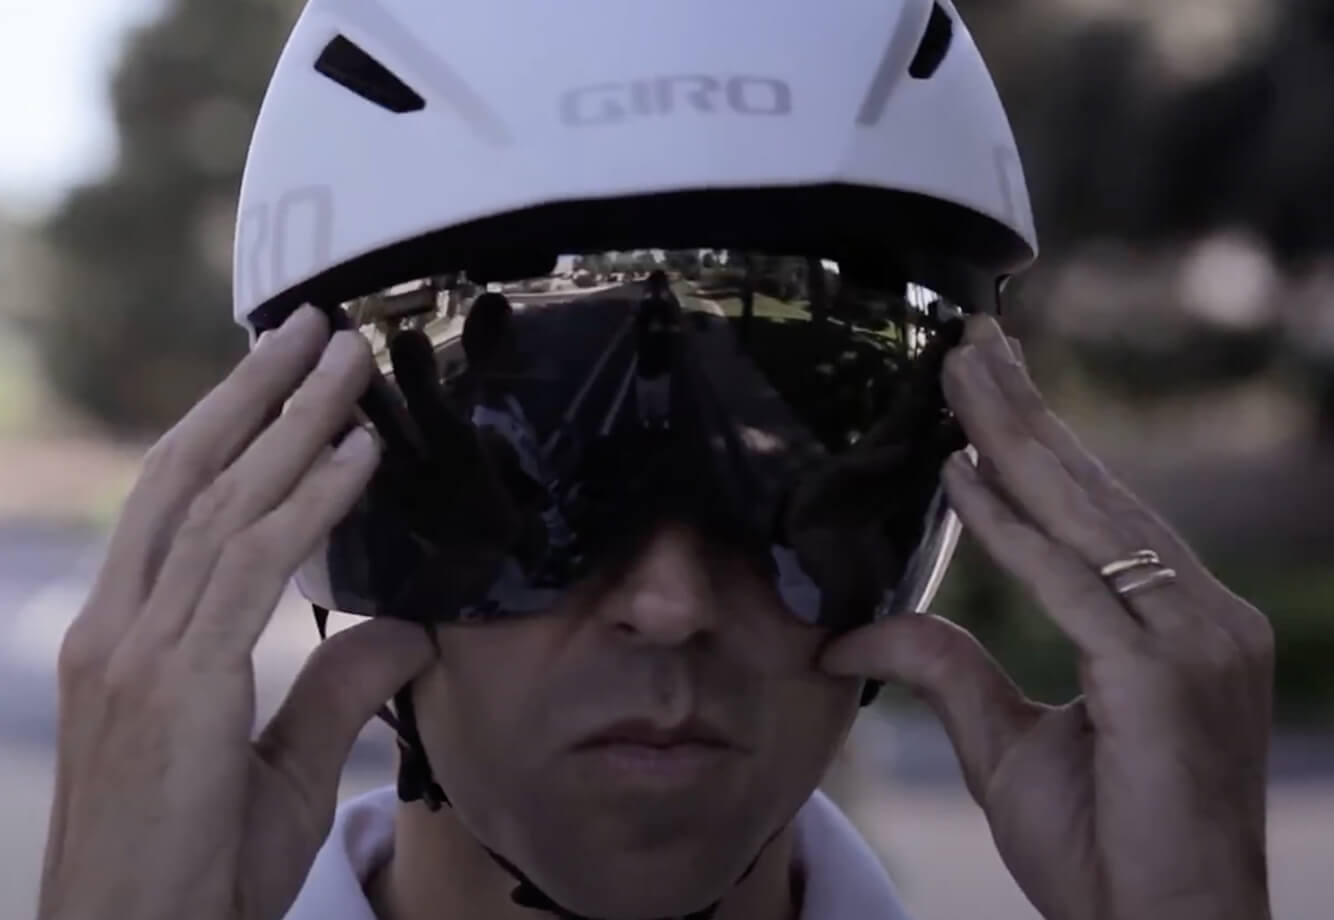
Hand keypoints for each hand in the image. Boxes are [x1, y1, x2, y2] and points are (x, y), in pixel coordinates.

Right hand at [37, 306, 436, 919]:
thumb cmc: (195, 873)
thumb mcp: (281, 767)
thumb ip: (334, 687)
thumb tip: (403, 628)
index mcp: (127, 641)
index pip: (179, 506)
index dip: (230, 431)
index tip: (284, 379)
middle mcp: (119, 629)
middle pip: (190, 477)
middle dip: (254, 394)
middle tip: (314, 327)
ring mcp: (136, 651)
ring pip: (221, 504)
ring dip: (291, 422)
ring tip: (344, 359)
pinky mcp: (174, 683)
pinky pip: (252, 567)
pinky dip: (308, 503)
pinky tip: (357, 455)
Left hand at [820, 316, 1273, 919]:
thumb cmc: (1105, 852)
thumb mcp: (1003, 744)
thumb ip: (947, 669)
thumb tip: (858, 630)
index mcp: (1177, 627)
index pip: (1095, 515)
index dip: (1038, 445)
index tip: (987, 387)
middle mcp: (1203, 619)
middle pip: (1095, 493)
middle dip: (1025, 412)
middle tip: (972, 340)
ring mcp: (1198, 643)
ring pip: (1088, 518)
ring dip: (1017, 437)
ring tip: (964, 370)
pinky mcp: (1171, 677)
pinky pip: (1073, 583)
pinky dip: (1015, 525)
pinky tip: (963, 471)